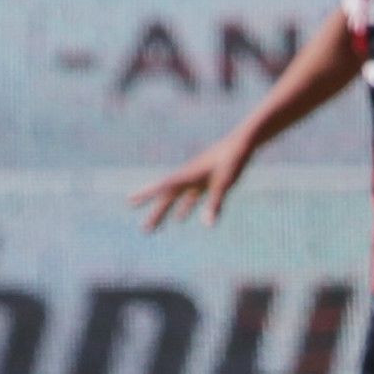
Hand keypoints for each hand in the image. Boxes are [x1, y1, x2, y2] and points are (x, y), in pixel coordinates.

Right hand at [130, 130, 254, 230]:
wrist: (243, 143)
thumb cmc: (234, 160)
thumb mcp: (225, 183)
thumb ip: (215, 204)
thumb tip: (207, 225)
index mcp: (189, 175)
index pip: (164, 186)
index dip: (147, 193)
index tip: (130, 200)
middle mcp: (188, 177)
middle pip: (168, 198)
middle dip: (156, 213)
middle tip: (144, 230)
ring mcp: (196, 179)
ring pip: (176, 199)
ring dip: (165, 212)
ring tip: (152, 227)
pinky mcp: (206, 181)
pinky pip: (191, 198)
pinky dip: (184, 208)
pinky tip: (179, 219)